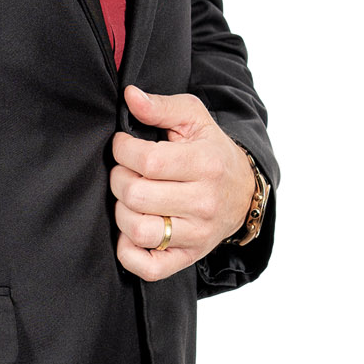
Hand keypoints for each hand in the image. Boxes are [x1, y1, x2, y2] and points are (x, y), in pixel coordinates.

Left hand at [110, 86, 257, 282]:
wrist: (244, 192)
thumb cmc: (212, 152)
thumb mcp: (195, 119)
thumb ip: (162, 106)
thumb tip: (130, 96)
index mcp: (206, 164)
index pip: (147, 160)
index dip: (122, 150)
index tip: (124, 145)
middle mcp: (204, 202)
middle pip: (137, 196)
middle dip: (119, 179)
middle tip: (125, 171)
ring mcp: (197, 234)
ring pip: (139, 231)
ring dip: (122, 212)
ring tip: (130, 198)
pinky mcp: (189, 257)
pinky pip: (149, 268)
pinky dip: (130, 252)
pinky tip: (131, 231)